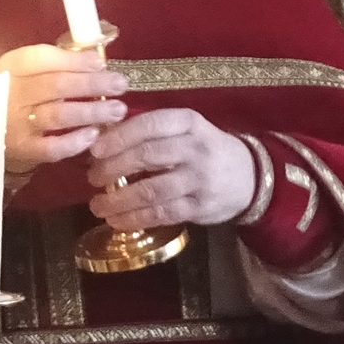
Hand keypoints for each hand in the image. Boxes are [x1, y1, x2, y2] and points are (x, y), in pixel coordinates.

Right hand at [0, 43, 128, 174]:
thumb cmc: (16, 94)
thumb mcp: (25, 73)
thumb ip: (54, 65)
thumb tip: (96, 62)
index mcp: (9, 68)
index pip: (40, 58)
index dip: (72, 60)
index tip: (100, 62)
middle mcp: (9, 94)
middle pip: (54, 86)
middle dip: (91, 84)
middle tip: (120, 85)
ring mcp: (13, 124)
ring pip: (56, 116)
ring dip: (90, 112)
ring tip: (117, 110)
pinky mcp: (21, 149)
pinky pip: (50, 148)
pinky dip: (74, 141)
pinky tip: (94, 135)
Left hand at [86, 109, 255, 230]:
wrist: (251, 176)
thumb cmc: (204, 149)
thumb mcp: (185, 130)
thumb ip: (151, 133)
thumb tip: (101, 139)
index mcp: (188, 122)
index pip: (149, 125)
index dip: (118, 137)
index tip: (94, 150)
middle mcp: (195, 148)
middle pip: (147, 156)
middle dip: (112, 168)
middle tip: (92, 178)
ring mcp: (199, 179)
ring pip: (151, 190)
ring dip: (119, 200)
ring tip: (98, 206)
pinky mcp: (200, 206)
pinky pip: (162, 214)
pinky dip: (135, 219)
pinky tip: (118, 221)